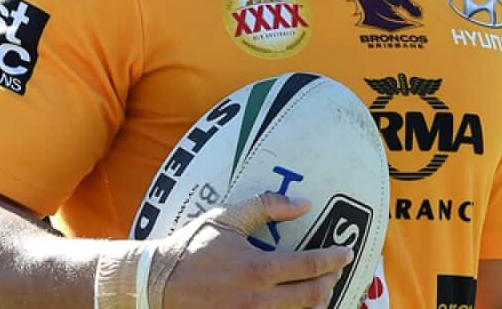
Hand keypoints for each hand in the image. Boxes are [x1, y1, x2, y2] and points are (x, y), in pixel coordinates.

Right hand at [159, 193, 353, 308]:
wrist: (155, 284)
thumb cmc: (191, 248)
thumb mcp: (226, 218)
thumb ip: (266, 206)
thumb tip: (304, 203)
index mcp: (259, 269)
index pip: (312, 266)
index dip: (335, 259)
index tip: (346, 253)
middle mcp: (259, 301)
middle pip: (313, 297)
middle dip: (330, 282)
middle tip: (334, 271)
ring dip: (316, 304)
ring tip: (318, 290)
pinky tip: (296, 305)